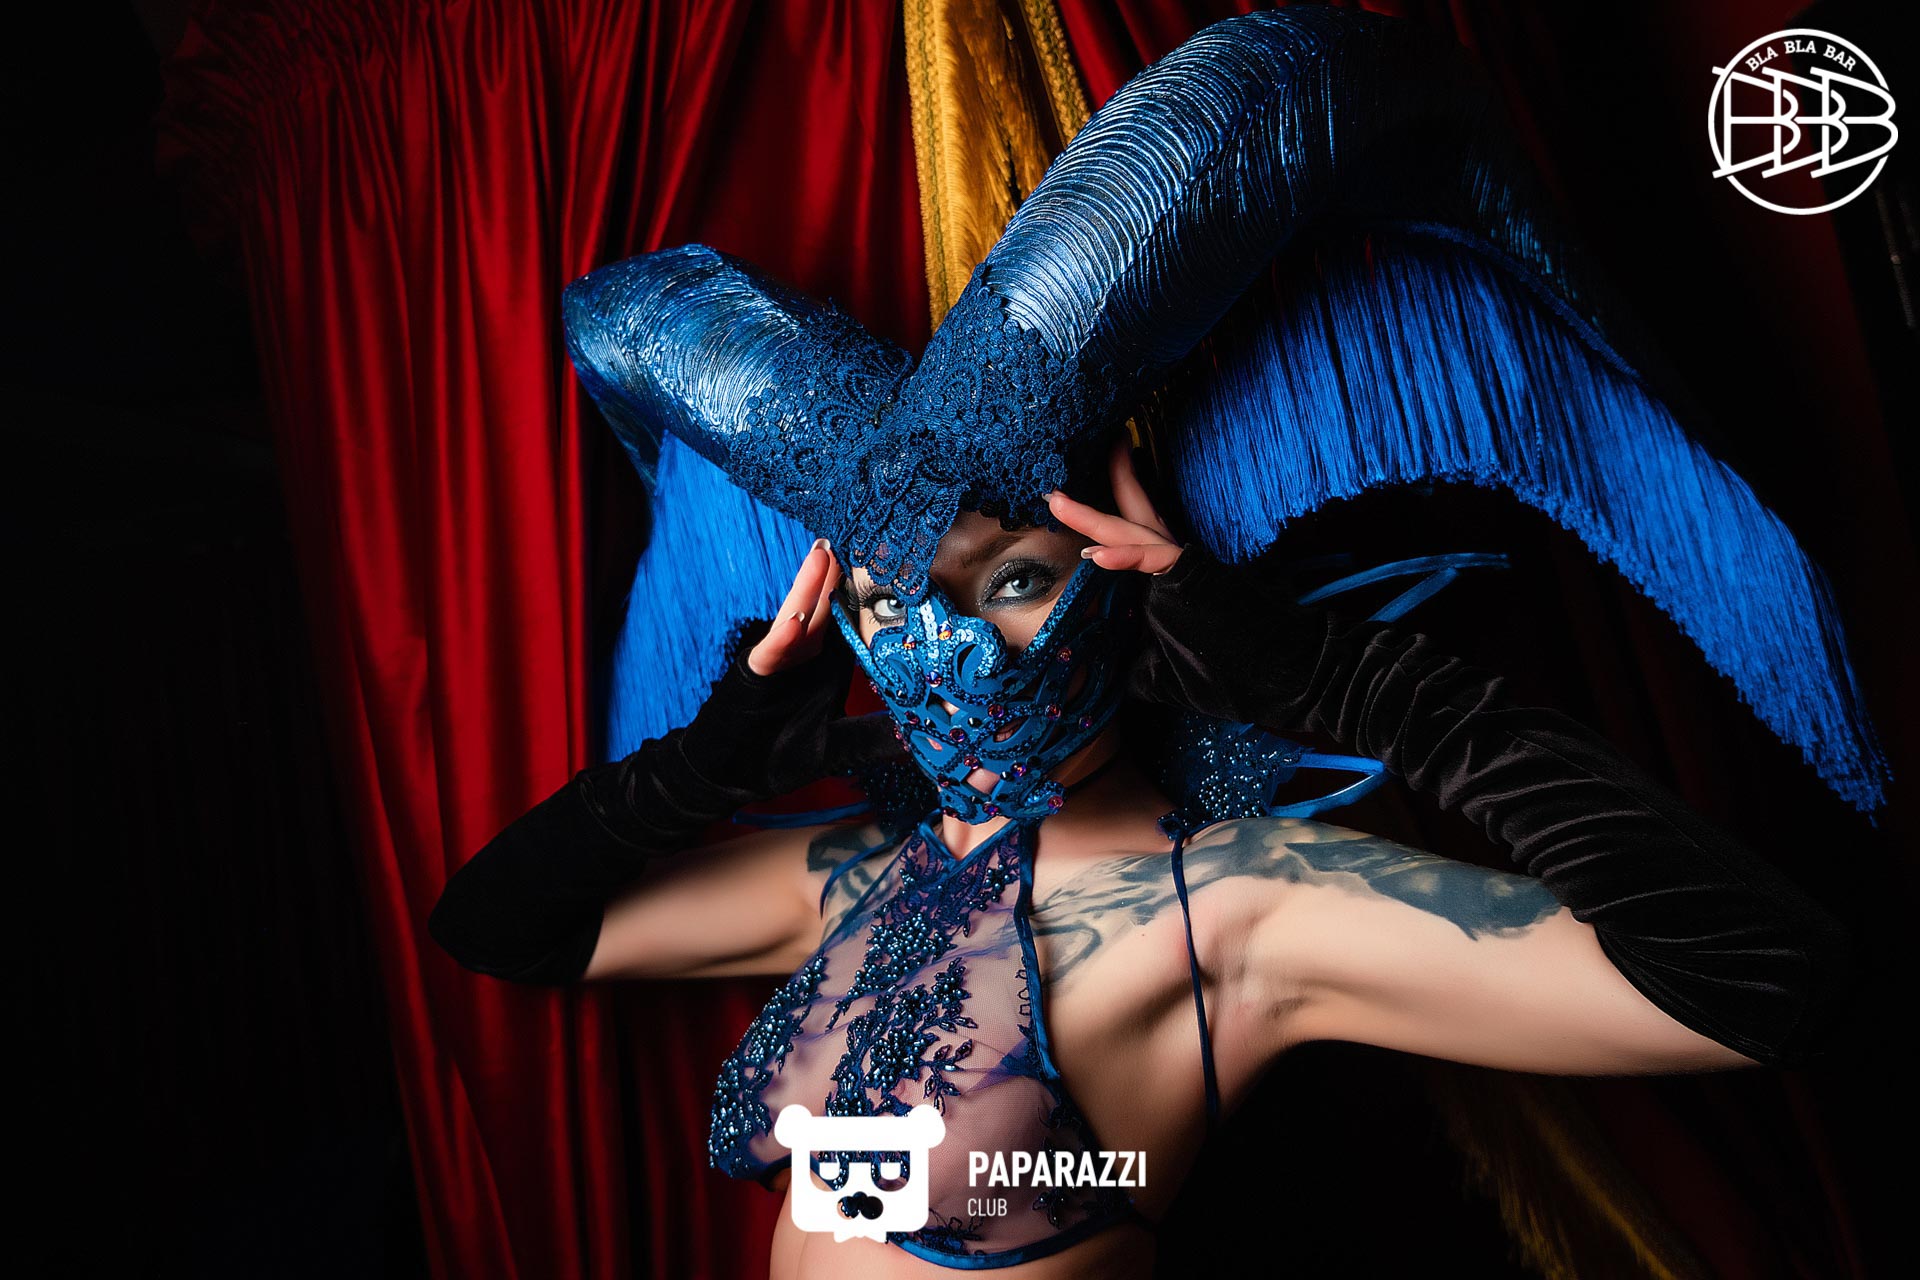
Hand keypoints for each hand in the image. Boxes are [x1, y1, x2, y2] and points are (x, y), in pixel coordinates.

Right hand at [681, 539, 904, 798]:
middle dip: (844, 575)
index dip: (873, 597)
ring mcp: (778, 660)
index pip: (854, 622)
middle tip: (865, 538)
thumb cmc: (781, 754)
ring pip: (797, 618)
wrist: (729, 774)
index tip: (899, 568)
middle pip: (827, 607)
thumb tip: (930, 739)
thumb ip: (876, 737)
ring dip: (809, 587)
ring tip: (825, 554)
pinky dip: (780, 638)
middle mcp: (804, 653)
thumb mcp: (840, 745)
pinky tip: (794, 622)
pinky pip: (768, 653)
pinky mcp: (752, 676)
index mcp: (826, 661)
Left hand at [1047, 436, 1331, 725]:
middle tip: (1053, 487)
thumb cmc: (1237, 675)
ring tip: (1057, 501)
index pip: (1132, 543)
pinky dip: (1126, 557)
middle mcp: (1176, 564)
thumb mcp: (1168, 675)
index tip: (1072, 510)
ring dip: (1091, 517)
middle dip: (1090, 503)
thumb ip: (1141, 666)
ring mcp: (1185, 566)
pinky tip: (1096, 555)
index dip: (1103, 525)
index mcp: (1170, 578)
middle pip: (1127, 521)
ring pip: (1132, 531)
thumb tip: (1114, 678)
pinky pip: (1156, 559)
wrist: (1289, 675)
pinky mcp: (1197, 575)